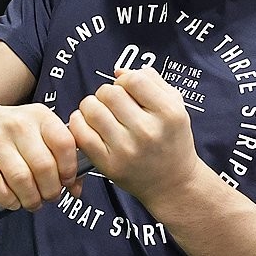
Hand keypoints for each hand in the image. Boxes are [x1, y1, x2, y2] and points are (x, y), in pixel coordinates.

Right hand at [0, 103, 80, 211]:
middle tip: (49, 197)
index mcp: (39, 116)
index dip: (69, 169)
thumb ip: (61, 157)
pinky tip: (13, 200)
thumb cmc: (11, 132)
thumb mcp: (39, 132)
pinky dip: (8, 200)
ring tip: (32, 202)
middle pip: (44, 166)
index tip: (66, 182)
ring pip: (21, 179)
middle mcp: (17, 123)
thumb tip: (76, 188)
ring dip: (30, 199)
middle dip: (50, 190)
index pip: (64, 144)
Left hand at [67, 66, 201, 208]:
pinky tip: (88, 124)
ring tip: (100, 113)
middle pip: (109, 93)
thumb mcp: (176, 108)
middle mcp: (148, 131)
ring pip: (92, 109)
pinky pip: (81, 133)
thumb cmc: (173, 142)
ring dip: (91, 106)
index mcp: (168, 113)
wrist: (174, 184)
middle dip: (106, 93)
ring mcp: (127, 149)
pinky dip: (79, 123)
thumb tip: (119, 71)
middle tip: (112, 103)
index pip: (134, 80)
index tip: (127, 90)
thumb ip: (153, 81)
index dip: (125, 81)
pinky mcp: (109, 164)